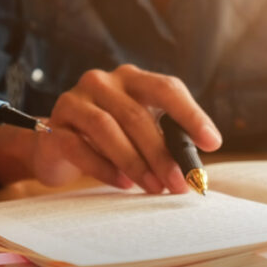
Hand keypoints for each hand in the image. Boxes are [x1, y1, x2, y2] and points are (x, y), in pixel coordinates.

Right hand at [30, 64, 221, 192]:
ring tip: (154, 187)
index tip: (212, 143)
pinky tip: (124, 184)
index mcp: (131, 79)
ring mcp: (74, 101)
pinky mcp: (54, 127)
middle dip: (161, 153)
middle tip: (178, 183)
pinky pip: (80, 148)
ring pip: (107, 129)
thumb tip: (195, 168)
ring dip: (135, 162)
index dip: (191, 115)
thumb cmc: (108, 140)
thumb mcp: (140, 134)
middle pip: (136, 115)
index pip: (166, 88)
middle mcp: (101, 82)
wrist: (56, 148)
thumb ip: (166, 140)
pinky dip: (105, 169)